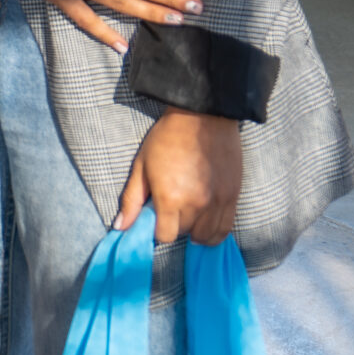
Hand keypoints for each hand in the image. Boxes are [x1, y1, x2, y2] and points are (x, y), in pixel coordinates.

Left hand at [117, 109, 242, 243]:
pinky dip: (214, 231)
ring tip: (189, 215)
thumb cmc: (166, 139)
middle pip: (185, 234)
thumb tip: (119, 227)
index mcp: (170, 198)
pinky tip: (205, 219)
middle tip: (172, 209)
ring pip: (207, 237)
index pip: (164, 236)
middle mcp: (196, 205)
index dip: (157, 230)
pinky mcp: (233, 197)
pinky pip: (226, 228)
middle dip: (175, 226)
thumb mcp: (141, 166)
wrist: (202, 117)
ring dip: (195, 231)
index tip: (156, 217)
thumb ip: (131, 200)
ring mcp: (217, 203)